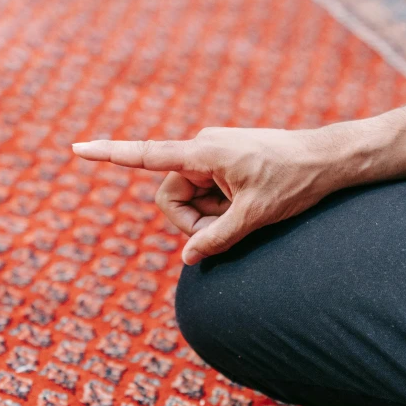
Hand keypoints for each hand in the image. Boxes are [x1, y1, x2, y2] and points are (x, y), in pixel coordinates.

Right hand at [72, 122, 372, 264]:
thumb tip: (188, 257)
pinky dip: (218, 209)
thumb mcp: (254, 217)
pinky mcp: (223, 164)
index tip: (78, 149)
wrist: (327, 160)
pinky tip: (245, 207)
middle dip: (191, 221)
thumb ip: (217, 239)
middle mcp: (202, 148)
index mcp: (204, 152)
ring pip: (189, 198)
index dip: (111, 156)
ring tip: (244, 215)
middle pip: (171, 196)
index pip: (148, 156)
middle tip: (223, 232)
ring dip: (209, 217)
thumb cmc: (294, 182)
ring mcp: (212, 156)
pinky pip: (206, 193)